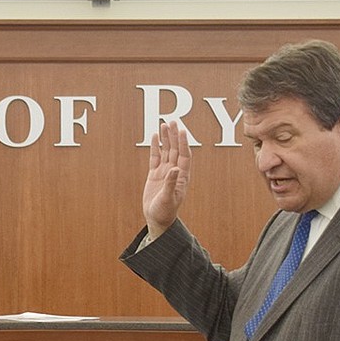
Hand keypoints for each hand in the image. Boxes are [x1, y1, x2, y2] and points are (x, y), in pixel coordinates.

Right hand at [141, 121, 191, 238]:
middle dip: (174, 135)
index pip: (184, 155)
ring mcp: (165, 172)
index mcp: (181, 176)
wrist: (157, 219)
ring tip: (164, 124)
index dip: (183, 143)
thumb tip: (174, 168)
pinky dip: (156, 147)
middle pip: (175, 149)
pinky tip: (155, 136)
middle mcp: (175, 171)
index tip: (181, 130)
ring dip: (166, 138)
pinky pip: (155, 157)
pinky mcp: (155, 174)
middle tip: (172, 121)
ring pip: (166, 151)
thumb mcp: (168, 199)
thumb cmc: (165, 212)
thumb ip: (171, 183)